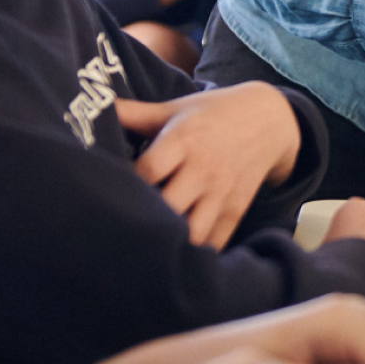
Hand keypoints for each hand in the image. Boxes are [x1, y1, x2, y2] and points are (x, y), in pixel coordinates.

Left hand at [115, 84, 300, 248]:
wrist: (270, 119)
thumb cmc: (212, 114)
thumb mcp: (176, 108)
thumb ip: (135, 112)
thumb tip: (95, 104)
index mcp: (183, 140)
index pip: (148, 170)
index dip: (127, 184)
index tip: (108, 193)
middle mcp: (203, 168)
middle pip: (169, 206)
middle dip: (146, 219)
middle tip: (122, 229)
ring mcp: (221, 191)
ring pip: (193, 231)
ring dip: (171, 242)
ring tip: (147, 249)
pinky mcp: (236, 209)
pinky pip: (215, 242)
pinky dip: (196, 255)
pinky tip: (176, 259)